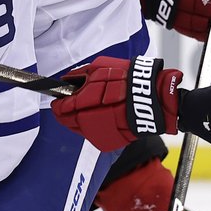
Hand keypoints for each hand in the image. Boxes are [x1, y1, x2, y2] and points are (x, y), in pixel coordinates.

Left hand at [51, 56, 183, 151]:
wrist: (152, 97)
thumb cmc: (127, 81)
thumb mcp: (98, 68)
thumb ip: (78, 76)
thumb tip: (66, 80)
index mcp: (81, 105)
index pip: (59, 109)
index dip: (58, 103)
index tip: (59, 99)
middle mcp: (86, 123)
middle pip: (66, 121)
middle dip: (67, 112)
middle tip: (74, 103)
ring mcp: (97, 134)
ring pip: (79, 129)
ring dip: (80, 119)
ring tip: (93, 108)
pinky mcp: (107, 142)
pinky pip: (94, 134)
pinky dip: (94, 126)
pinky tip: (103, 116)